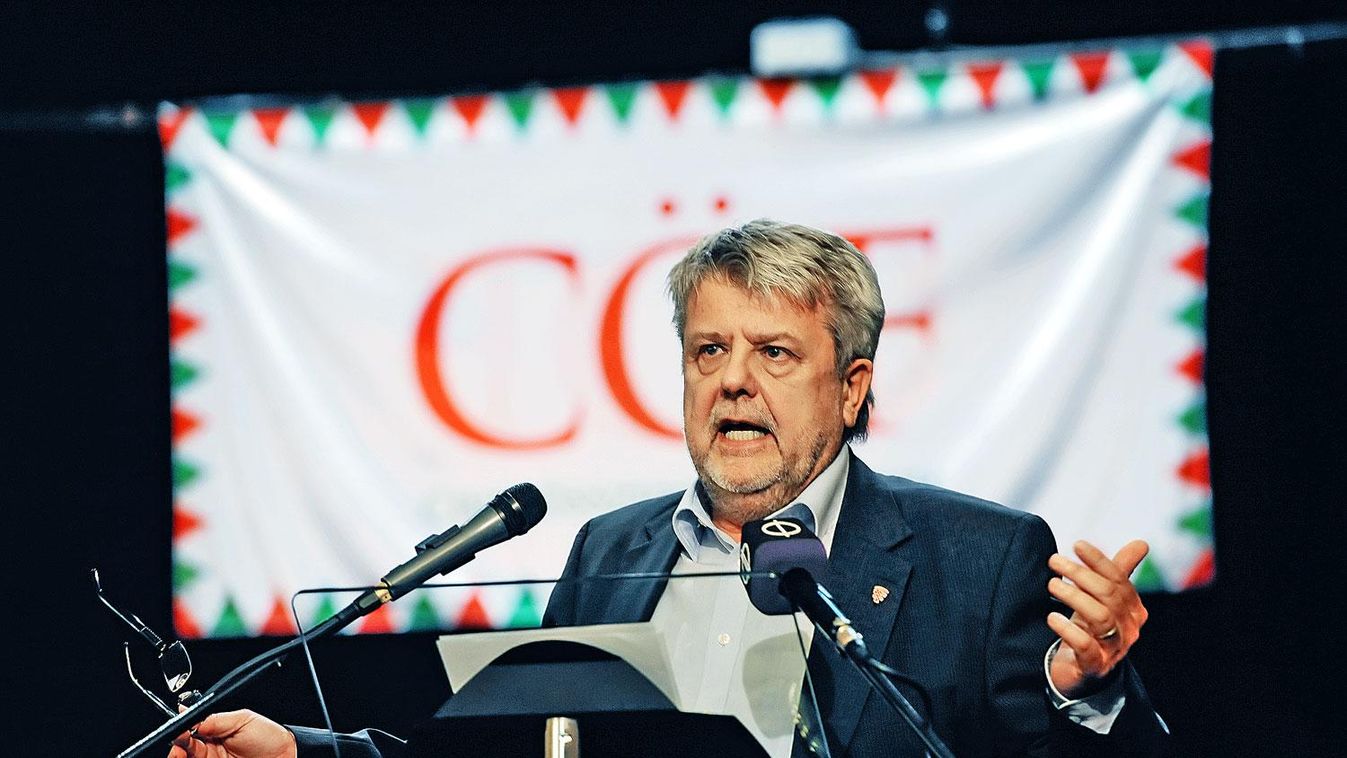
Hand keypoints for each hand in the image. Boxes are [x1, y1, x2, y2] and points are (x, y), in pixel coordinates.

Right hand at [168, 709, 296, 757]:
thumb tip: (192, 718)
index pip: (190, 731)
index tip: (179, 732)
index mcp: (215, 732)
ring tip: (180, 755)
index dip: (180, 732)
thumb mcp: (243, 721)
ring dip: (179, 757)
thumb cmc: (270, 738)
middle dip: (177, 747)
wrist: (287, 756)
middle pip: (184, 749)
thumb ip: (217, 720)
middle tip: (180, 746)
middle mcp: (210, 749)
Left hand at [1045, 539, 1149, 697]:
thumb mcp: (1104, 600)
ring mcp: (1113, 649)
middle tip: (1054, 561)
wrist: (1083, 673)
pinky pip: (1086, 646)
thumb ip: (1120, 572)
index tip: (1076, 545)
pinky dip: (1069, 630)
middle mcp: (1128, 629)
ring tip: (1051, 584)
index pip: (1119, 580)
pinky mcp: (1094, 666)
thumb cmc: (1092, 629)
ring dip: (1074, 597)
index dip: (1099, 561)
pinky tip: (1052, 617)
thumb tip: (1142, 543)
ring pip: (1100, 618)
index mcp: (1134, 610)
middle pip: (1108, 596)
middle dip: (1081, 574)